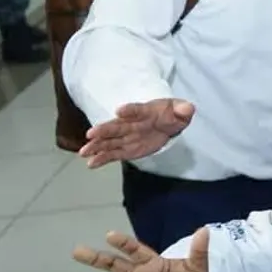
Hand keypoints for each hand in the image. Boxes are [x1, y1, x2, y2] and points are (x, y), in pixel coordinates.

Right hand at [79, 98, 194, 167]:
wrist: (167, 122)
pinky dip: (102, 158)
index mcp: (145, 112)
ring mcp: (127, 137)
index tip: (119, 111)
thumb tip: (187, 108)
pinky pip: (113, 154)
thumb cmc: (172, 114)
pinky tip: (91, 163)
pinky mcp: (127, 149)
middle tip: (91, 134)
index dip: (130, 110)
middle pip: (117, 126)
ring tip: (84, 152)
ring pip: (110, 141)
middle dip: (104, 130)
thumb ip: (183, 109)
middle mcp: (132, 124)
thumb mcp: (182, 110)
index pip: (137, 110)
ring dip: (97, 146)